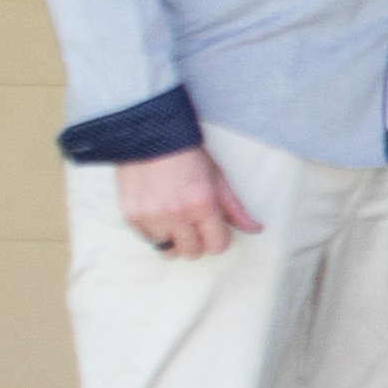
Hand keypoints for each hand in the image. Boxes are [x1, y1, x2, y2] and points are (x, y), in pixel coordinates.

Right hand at [115, 146, 258, 260]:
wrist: (148, 134)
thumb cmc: (186, 154)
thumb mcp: (216, 177)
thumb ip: (234, 207)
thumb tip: (256, 228)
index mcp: (202, 204)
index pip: (217, 245)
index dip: (217, 238)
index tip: (213, 229)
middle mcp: (177, 214)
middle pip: (192, 253)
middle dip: (196, 241)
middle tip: (191, 223)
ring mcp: (152, 216)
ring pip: (168, 250)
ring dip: (173, 238)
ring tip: (172, 217)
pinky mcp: (131, 216)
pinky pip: (147, 240)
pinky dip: (153, 231)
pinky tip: (156, 211)